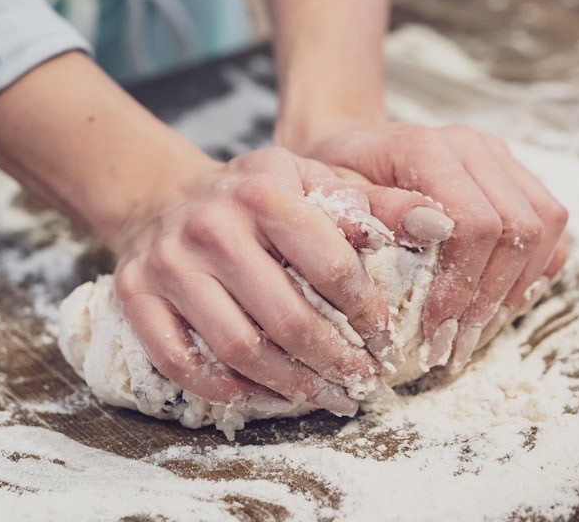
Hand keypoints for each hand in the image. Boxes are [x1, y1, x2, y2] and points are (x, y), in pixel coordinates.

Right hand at [108, 147, 448, 415]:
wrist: (164, 197)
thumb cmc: (254, 197)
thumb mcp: (312, 181)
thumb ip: (376, 203)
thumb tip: (441, 224)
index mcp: (263, 190)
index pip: (330, 265)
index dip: (367, 313)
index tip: (387, 341)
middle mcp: (211, 225)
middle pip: (286, 317)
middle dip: (335, 361)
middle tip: (362, 384)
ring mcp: (169, 263)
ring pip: (237, 347)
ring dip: (288, 385)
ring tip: (323, 397)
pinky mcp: (136, 295)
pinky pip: (181, 361)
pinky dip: (225, 389)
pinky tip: (260, 397)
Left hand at [284, 122, 569, 372]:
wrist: (351, 151)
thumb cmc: (334, 181)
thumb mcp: (333, 198)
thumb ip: (375, 211)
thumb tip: (430, 230)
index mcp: (427, 147)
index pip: (474, 222)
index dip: (462, 285)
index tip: (435, 332)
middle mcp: (473, 146)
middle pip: (518, 227)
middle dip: (490, 298)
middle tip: (456, 347)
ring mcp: (500, 157)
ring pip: (546, 225)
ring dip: (517, 289)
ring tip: (476, 334)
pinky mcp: (515, 175)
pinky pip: (550, 225)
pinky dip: (533, 271)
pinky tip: (496, 306)